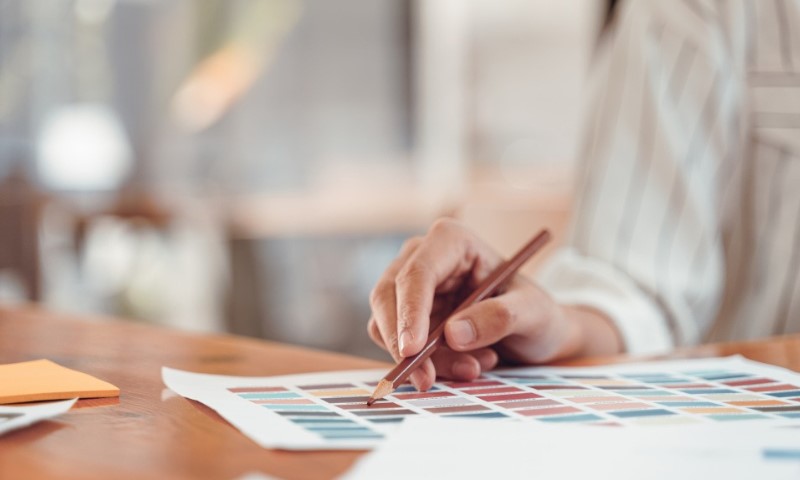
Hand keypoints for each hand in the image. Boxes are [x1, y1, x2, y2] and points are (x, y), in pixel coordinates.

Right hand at [367, 218, 621, 389]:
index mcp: (452, 241)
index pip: (417, 273)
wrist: (534, 331)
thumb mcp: (533, 313)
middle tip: (427, 379)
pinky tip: (466, 365)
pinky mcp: (407, 316)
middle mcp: (423, 257)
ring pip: (389, 326)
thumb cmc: (536, 312)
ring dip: (423, 358)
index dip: (409, 311)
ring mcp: (411, 287)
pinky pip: (399, 344)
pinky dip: (426, 363)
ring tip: (474, 367)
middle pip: (388, 297)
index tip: (413, 350)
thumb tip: (453, 333)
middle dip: (404, 343)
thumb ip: (500, 317)